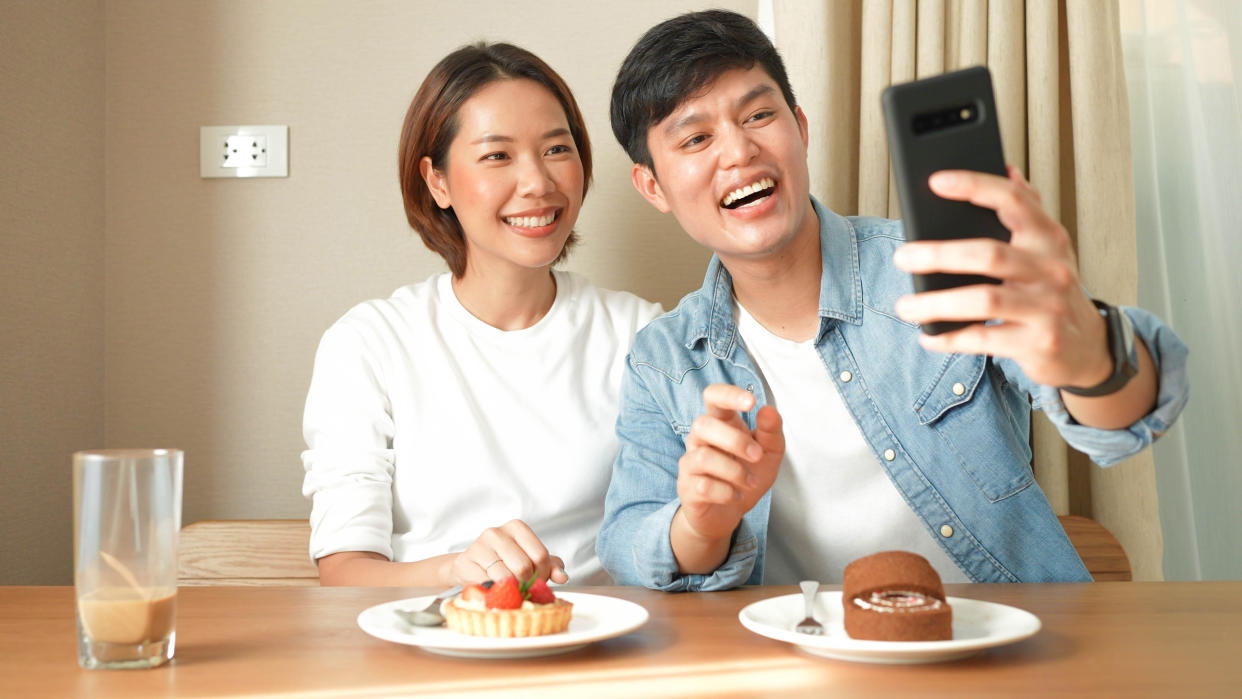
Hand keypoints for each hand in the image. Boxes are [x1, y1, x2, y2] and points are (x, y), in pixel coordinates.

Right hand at [447, 519, 567, 585]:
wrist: (470, 567)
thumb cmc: (504, 562)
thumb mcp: (529, 560)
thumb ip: (550, 566)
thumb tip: (563, 577)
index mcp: (517, 527)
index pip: (541, 555)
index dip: (543, 575)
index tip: (537, 581)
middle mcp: (497, 532)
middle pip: (524, 567)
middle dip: (527, 584)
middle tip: (522, 588)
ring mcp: (480, 545)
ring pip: (507, 577)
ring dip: (511, 590)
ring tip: (509, 590)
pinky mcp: (466, 561)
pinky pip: (489, 584)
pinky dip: (495, 593)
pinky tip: (494, 590)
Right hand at [676, 384, 783, 541]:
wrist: (729, 513)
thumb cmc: (747, 475)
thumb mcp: (769, 453)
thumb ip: (771, 431)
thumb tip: (769, 410)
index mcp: (721, 423)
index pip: (713, 396)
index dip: (728, 395)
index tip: (751, 402)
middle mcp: (700, 438)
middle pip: (703, 424)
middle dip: (735, 440)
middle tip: (757, 456)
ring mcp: (690, 463)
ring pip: (703, 457)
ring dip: (735, 471)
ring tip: (751, 482)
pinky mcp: (687, 488)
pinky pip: (703, 486)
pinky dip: (727, 492)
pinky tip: (736, 495)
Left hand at [892, 166, 1111, 387]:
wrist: (1088, 346)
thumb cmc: (1053, 291)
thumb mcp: (1048, 249)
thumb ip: (1027, 211)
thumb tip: (1007, 169)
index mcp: (1048, 238)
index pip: (1013, 200)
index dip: (975, 186)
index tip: (936, 181)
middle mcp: (1051, 269)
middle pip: (989, 254)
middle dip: (939, 254)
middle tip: (903, 257)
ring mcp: (1047, 307)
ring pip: (984, 299)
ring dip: (937, 303)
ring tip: (905, 306)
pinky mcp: (1038, 343)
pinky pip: (984, 338)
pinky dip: (950, 337)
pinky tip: (929, 335)